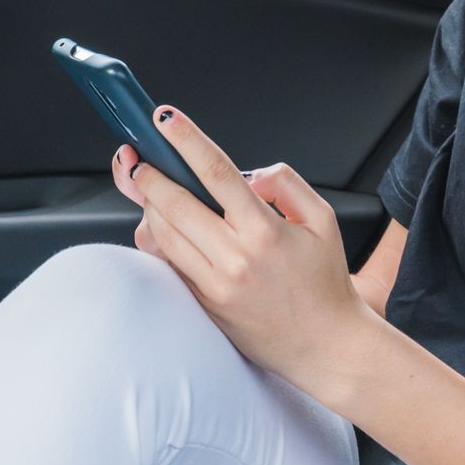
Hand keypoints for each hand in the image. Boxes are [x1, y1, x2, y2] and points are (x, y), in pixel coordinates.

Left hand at [109, 108, 372, 393]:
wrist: (325, 345)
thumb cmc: (325, 282)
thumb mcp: (323, 220)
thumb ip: (288, 184)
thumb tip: (251, 174)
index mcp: (265, 232)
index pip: (217, 174)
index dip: (188, 140)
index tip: (165, 119)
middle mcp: (235, 258)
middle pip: (176, 204)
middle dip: (151, 174)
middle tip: (139, 157)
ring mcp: (215, 285)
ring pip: (164, 235)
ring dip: (149, 205)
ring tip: (148, 186)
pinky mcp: (204, 305)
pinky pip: (169, 264)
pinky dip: (157, 239)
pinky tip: (157, 224)